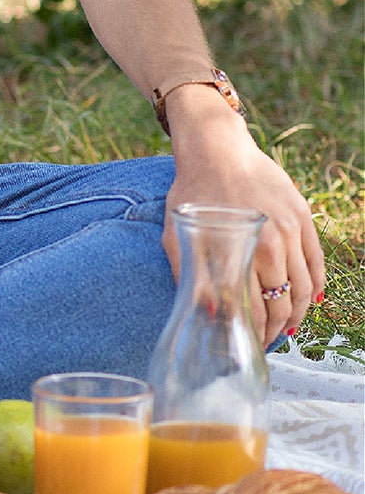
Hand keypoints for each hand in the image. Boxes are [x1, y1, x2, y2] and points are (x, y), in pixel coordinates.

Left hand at [163, 87, 324, 346]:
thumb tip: (208, 313)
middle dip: (277, 329)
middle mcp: (271, 245)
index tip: (251, 344)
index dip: (256, 334)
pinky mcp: (302, 217)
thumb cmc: (192, 192)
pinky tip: (308, 299)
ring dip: (298, 313)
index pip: (257, 310)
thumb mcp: (177, 234)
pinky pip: (316, 262)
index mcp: (240, 252)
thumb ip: (190, 275)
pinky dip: (315, 285)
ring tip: (288, 326)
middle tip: (268, 340)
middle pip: (284, 304)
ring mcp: (291, 231)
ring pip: (305, 287)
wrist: (216, 149)